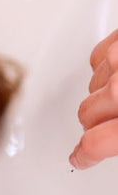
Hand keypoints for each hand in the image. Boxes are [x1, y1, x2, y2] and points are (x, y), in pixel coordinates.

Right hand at [70, 28, 117, 168]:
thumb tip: (111, 142)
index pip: (94, 144)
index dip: (85, 156)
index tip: (79, 158)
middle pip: (87, 114)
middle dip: (96, 123)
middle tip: (106, 126)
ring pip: (91, 85)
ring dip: (103, 94)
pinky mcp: (117, 37)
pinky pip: (97, 57)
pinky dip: (105, 68)